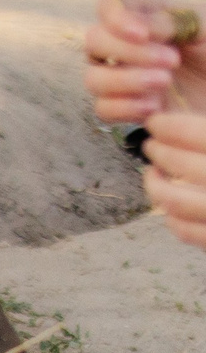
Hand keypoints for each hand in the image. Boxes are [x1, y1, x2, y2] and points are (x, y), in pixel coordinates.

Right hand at [87, 0, 205, 123]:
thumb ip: (172, 21)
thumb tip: (138, 27)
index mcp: (143, 17)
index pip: (108, 8)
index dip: (116, 19)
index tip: (142, 35)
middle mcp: (123, 46)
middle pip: (94, 41)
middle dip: (128, 51)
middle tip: (172, 60)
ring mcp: (121, 78)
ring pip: (93, 78)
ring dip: (125, 80)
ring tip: (165, 82)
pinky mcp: (127, 108)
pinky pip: (103, 109)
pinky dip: (125, 107)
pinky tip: (155, 106)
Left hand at [145, 109, 205, 249]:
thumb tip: (179, 124)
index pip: (199, 135)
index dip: (171, 126)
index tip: (156, 122)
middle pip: (183, 164)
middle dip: (159, 151)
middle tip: (152, 145)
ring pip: (175, 201)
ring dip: (155, 185)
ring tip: (154, 173)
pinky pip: (186, 231)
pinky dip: (172, 216)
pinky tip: (172, 204)